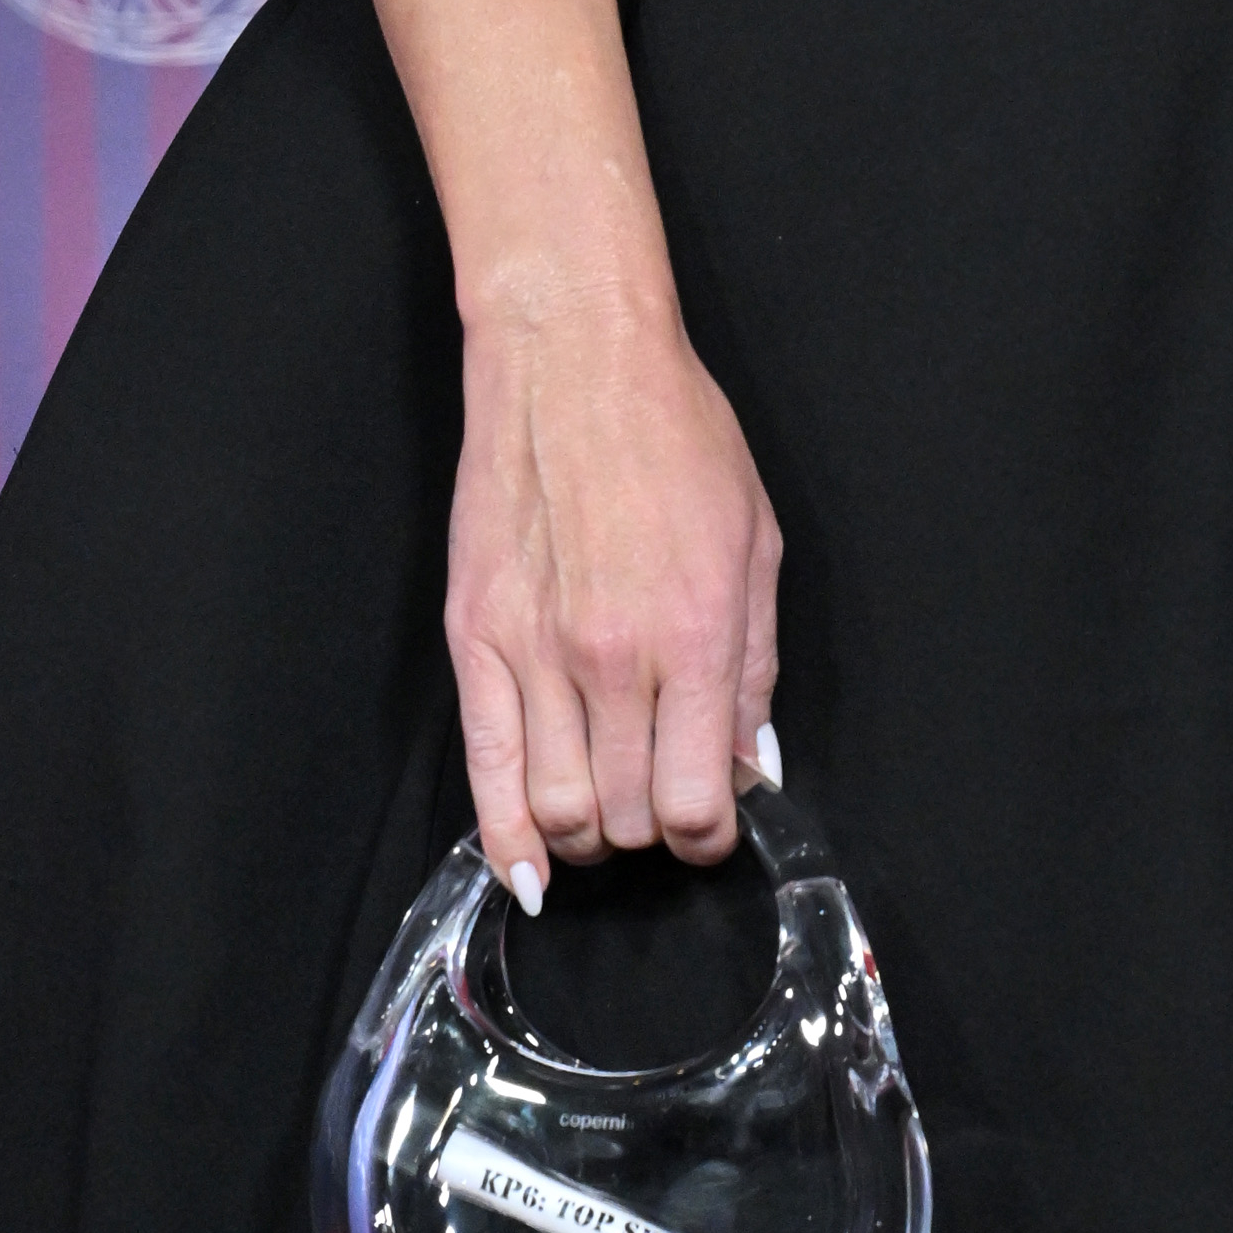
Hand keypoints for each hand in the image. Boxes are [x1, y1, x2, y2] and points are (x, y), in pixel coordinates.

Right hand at [447, 297, 782, 905]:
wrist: (574, 363)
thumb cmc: (676, 435)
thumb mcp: (756, 539)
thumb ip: (756, 664)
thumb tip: (754, 763)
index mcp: (696, 633)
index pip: (700, 802)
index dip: (712, 836)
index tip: (715, 825)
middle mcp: (613, 659)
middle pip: (630, 817)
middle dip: (656, 829)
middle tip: (666, 800)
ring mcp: (535, 654)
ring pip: (561, 812)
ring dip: (592, 835)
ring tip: (611, 811)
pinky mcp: (476, 642)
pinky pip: (486, 774)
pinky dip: (508, 839)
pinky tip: (531, 869)